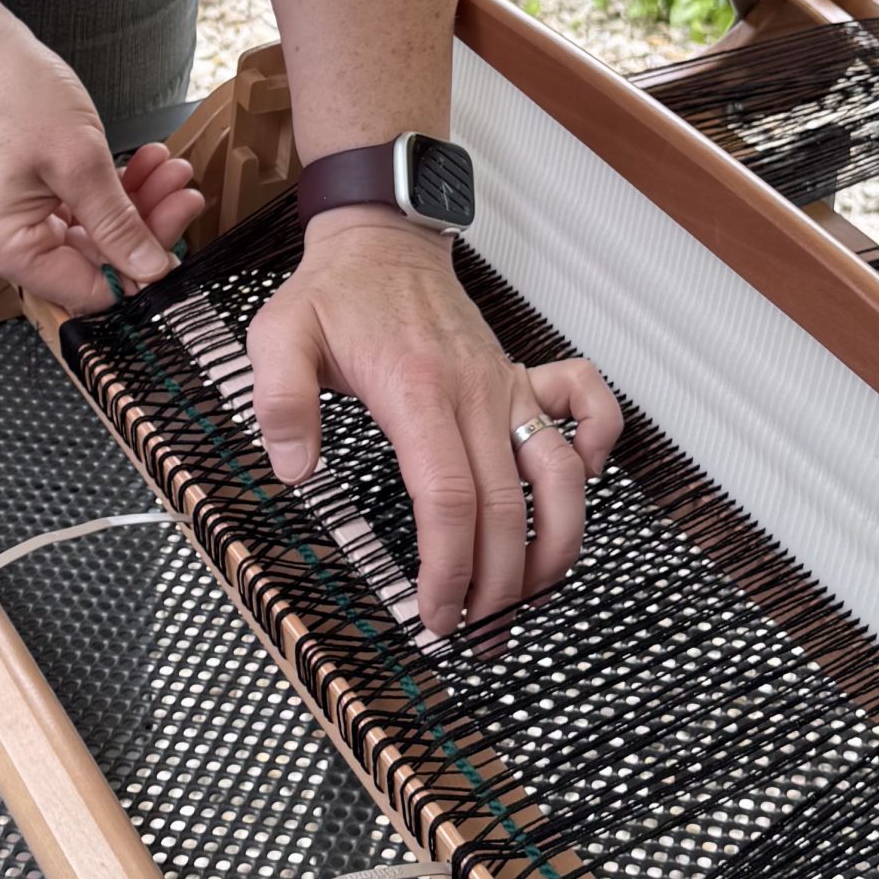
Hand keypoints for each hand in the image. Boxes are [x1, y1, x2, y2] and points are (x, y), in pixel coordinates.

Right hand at [0, 15, 203, 311]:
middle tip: (185, 196)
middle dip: (145, 226)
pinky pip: (82, 209)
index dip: (136, 274)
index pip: (86, 290)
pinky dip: (114, 189)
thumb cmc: (13, 95)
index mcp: (6, 248)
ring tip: (172, 171)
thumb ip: (119, 223)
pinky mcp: (29, 200)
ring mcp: (16, 222)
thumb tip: (152, 270)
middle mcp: (5, 245)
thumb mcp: (80, 162)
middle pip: (94, 261)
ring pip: (95, 233)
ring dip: (137, 203)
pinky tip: (147, 164)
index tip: (178, 246)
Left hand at [246, 209, 621, 638]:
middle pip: (506, 505)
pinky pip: (589, 406)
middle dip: (497, 584)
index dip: (448, 566)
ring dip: (555, 543)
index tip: (434, 614)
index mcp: (417, 391)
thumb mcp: (278, 336)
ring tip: (530, 597)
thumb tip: (294, 469)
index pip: (448, 497)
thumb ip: (280, 400)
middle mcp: (474, 393)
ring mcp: (505, 386)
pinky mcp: (522, 377)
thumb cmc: (333, 294)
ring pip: (561, 473)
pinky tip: (583, 487)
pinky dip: (600, 447)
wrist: (381, 242)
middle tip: (474, 636)